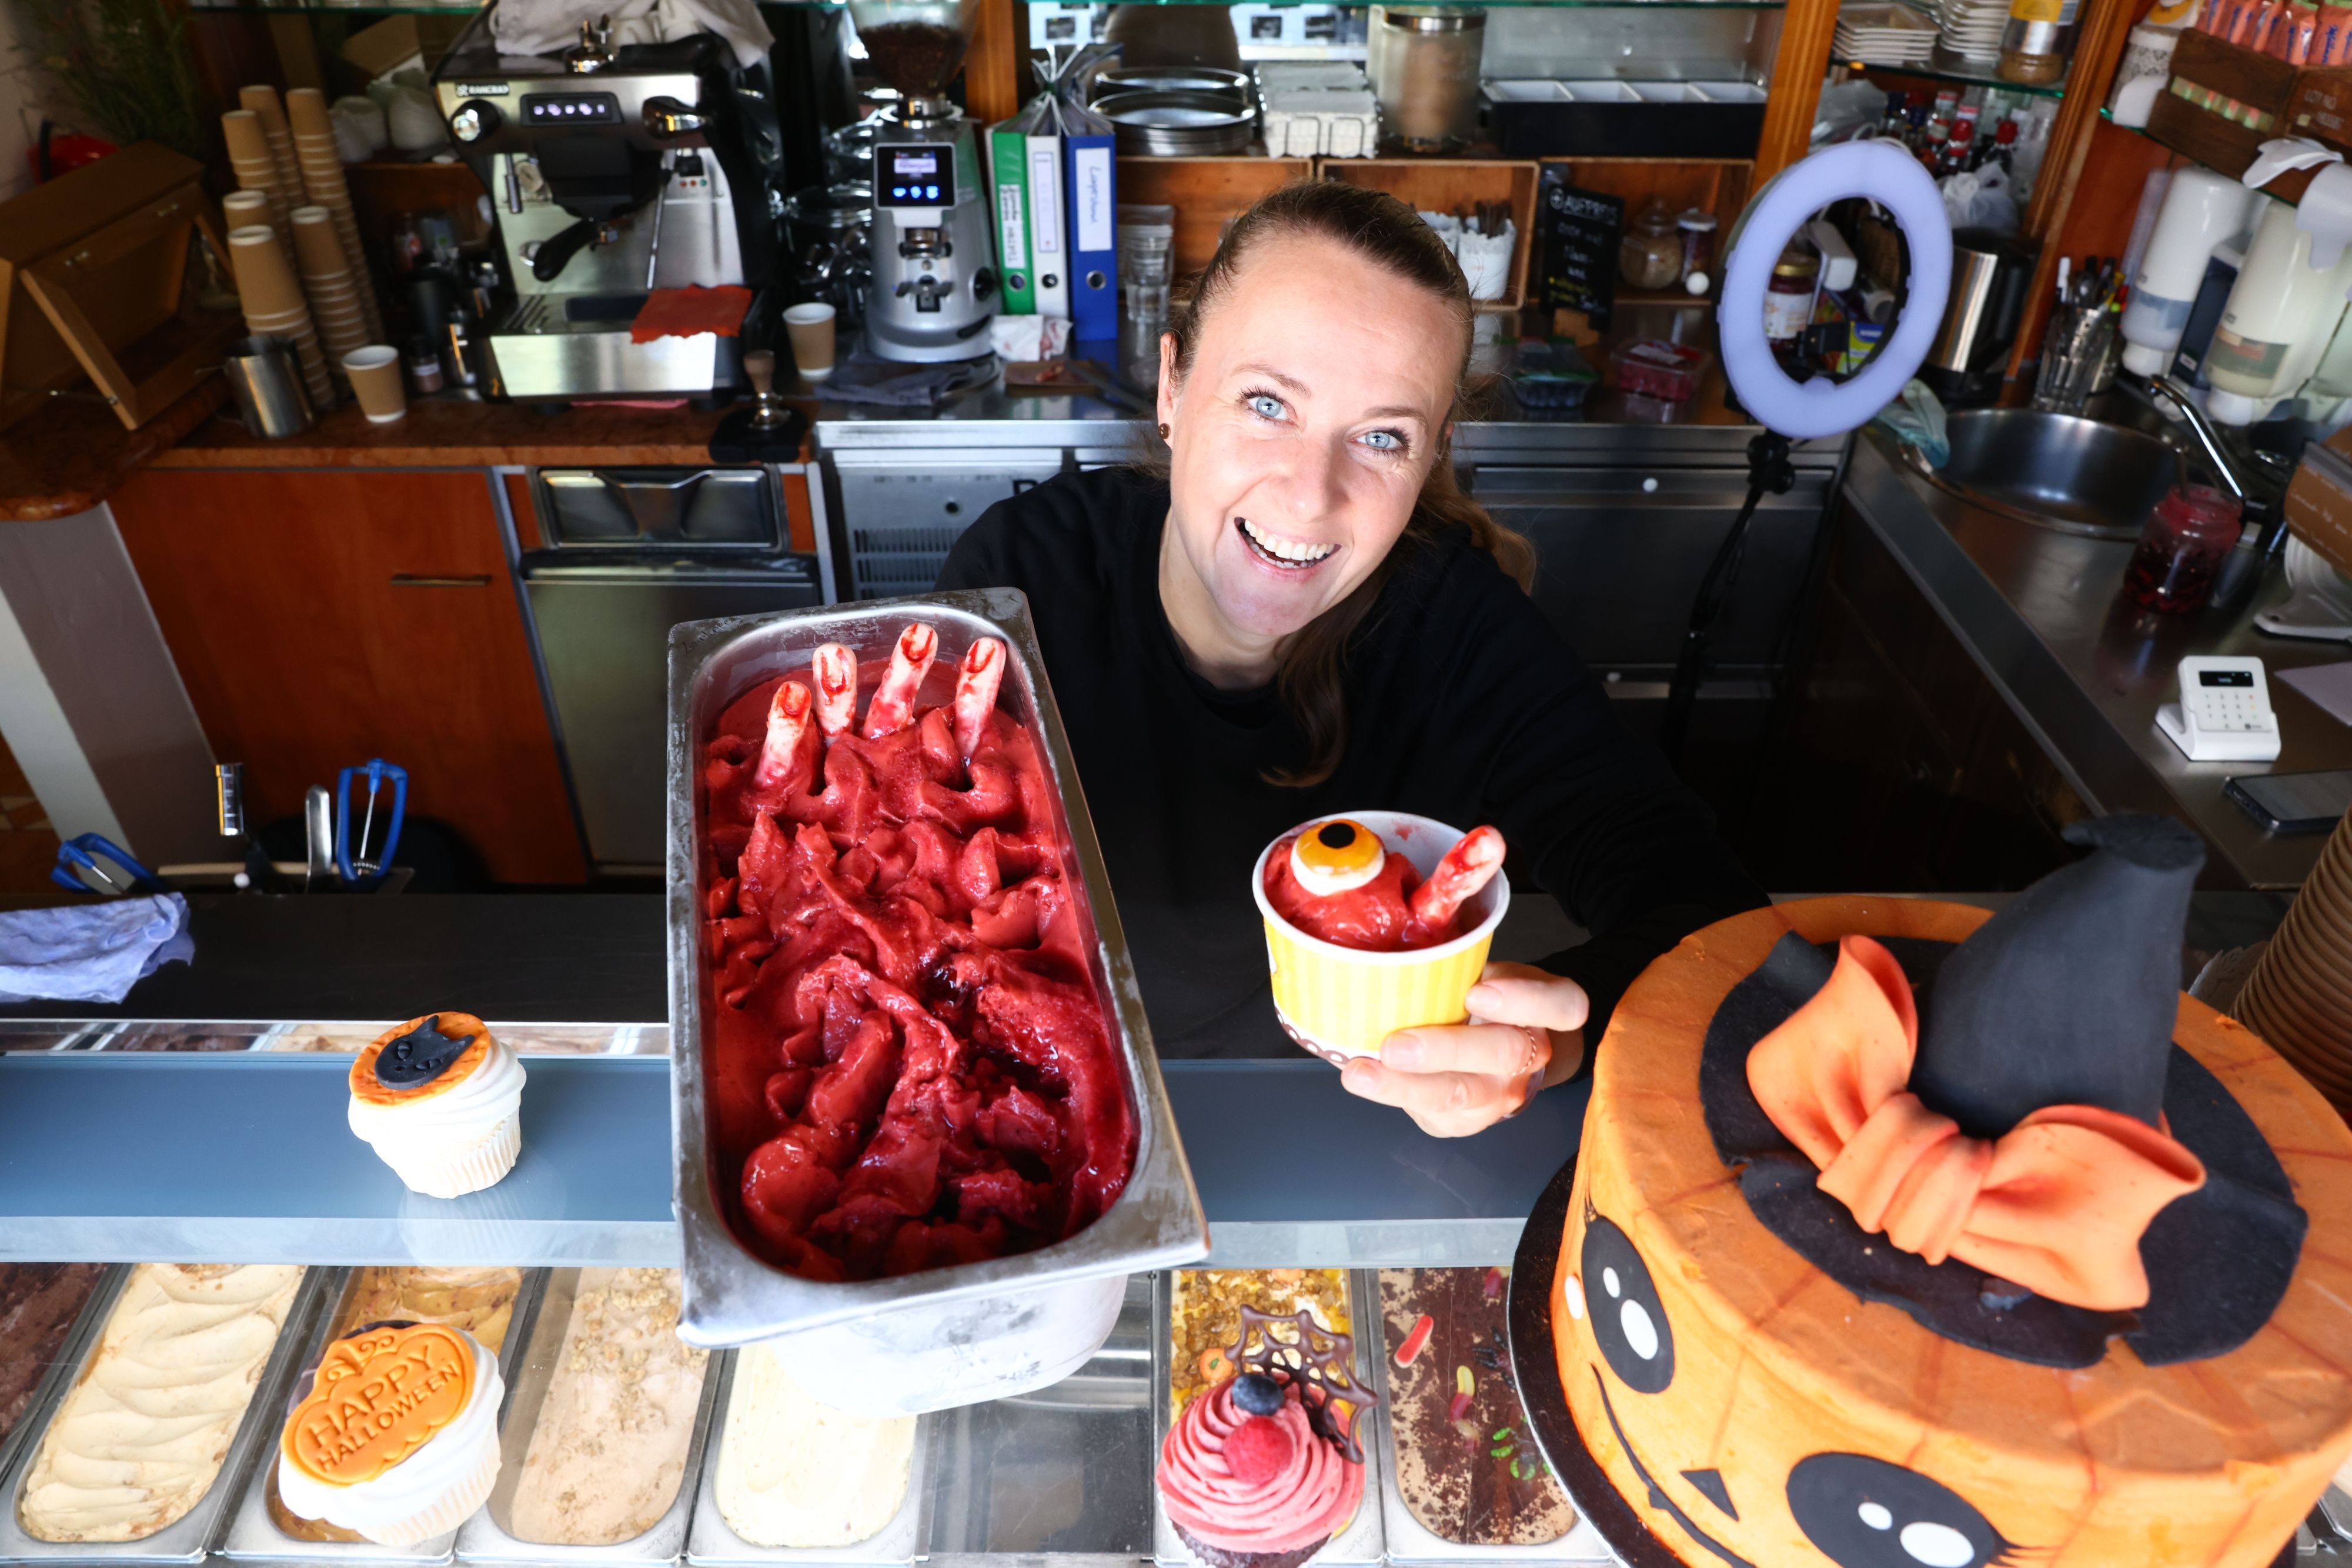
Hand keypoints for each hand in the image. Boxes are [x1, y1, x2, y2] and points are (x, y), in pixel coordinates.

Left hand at [1339, 962, 1588, 1136]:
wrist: (1498, 1060)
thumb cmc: (1485, 1001)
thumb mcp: (1489, 970)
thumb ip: (1465, 964)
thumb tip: (1404, 953)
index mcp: (1547, 1010)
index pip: (1561, 1005)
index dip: (1521, 1000)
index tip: (1476, 992)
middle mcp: (1532, 1055)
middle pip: (1503, 1053)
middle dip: (1446, 1050)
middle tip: (1397, 1046)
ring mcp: (1502, 1094)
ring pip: (1461, 1093)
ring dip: (1406, 1086)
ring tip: (1362, 1074)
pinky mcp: (1468, 1121)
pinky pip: (1434, 1114)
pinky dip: (1394, 1098)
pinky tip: (1363, 1081)